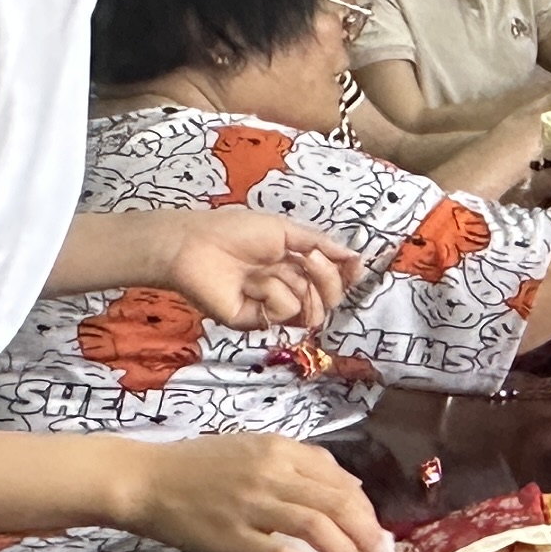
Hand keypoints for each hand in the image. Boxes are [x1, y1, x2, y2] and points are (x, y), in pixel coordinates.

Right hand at [111, 434, 389, 551]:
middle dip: (368, 530)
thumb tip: (349, 489)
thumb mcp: (254, 449)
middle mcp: (272, 473)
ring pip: (318, 527)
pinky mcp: (235, 538)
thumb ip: (299, 465)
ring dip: (349, 550)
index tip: (376, 526)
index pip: (338, 478)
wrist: (144, 481)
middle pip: (337, 502)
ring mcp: (254, 506)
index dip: (365, 506)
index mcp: (280, 449)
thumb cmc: (198, 467)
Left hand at [161, 210, 360, 333]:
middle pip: (330, 297)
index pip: (334, 278)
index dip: (346, 274)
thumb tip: (355, 256)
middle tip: (306, 258)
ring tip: (264, 270)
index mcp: (296, 265)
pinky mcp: (256, 321)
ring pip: (310, 307)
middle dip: (326, 277)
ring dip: (291, 281)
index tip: (355, 265)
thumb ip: (320, 244)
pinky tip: (249, 284)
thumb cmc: (235, 231)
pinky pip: (283, 311)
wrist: (195, 246)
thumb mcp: (284, 230)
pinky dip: (270, 293)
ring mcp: (272, 307)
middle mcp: (289, 288)